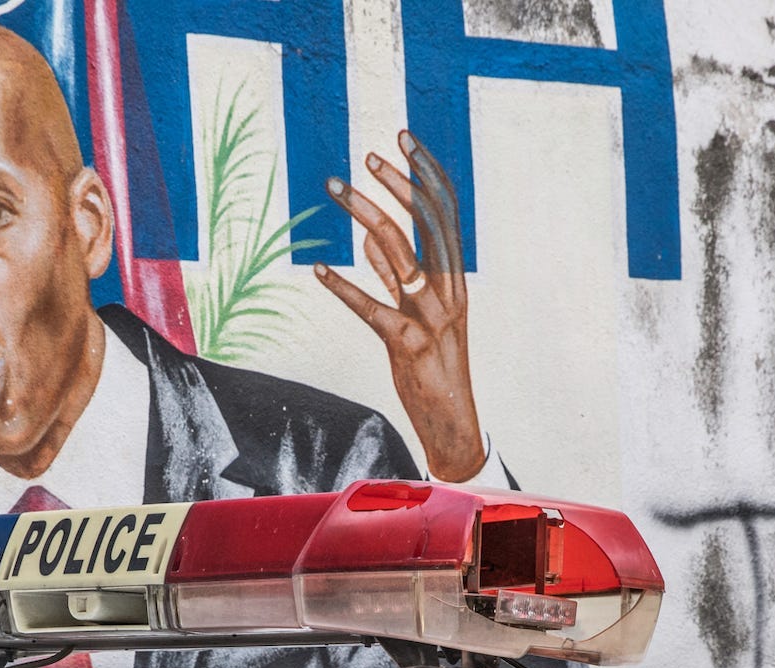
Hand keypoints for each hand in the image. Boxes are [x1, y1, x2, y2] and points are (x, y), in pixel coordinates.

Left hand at [316, 132, 484, 482]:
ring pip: (401, 255)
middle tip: (367, 157)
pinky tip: (319, 270)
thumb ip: (396, 275)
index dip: (424, 173)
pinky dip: (345, 288)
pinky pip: (372, 310)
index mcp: (455, 279)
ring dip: (367, 217)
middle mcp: (449, 292)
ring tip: (337, 190)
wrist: (452, 420)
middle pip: (427, 223)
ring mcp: (431, 318)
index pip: (445, 212)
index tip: (401, 139)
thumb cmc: (433, 366)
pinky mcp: (407, 346)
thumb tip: (370, 238)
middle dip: (398, 184)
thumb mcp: (418, 313)